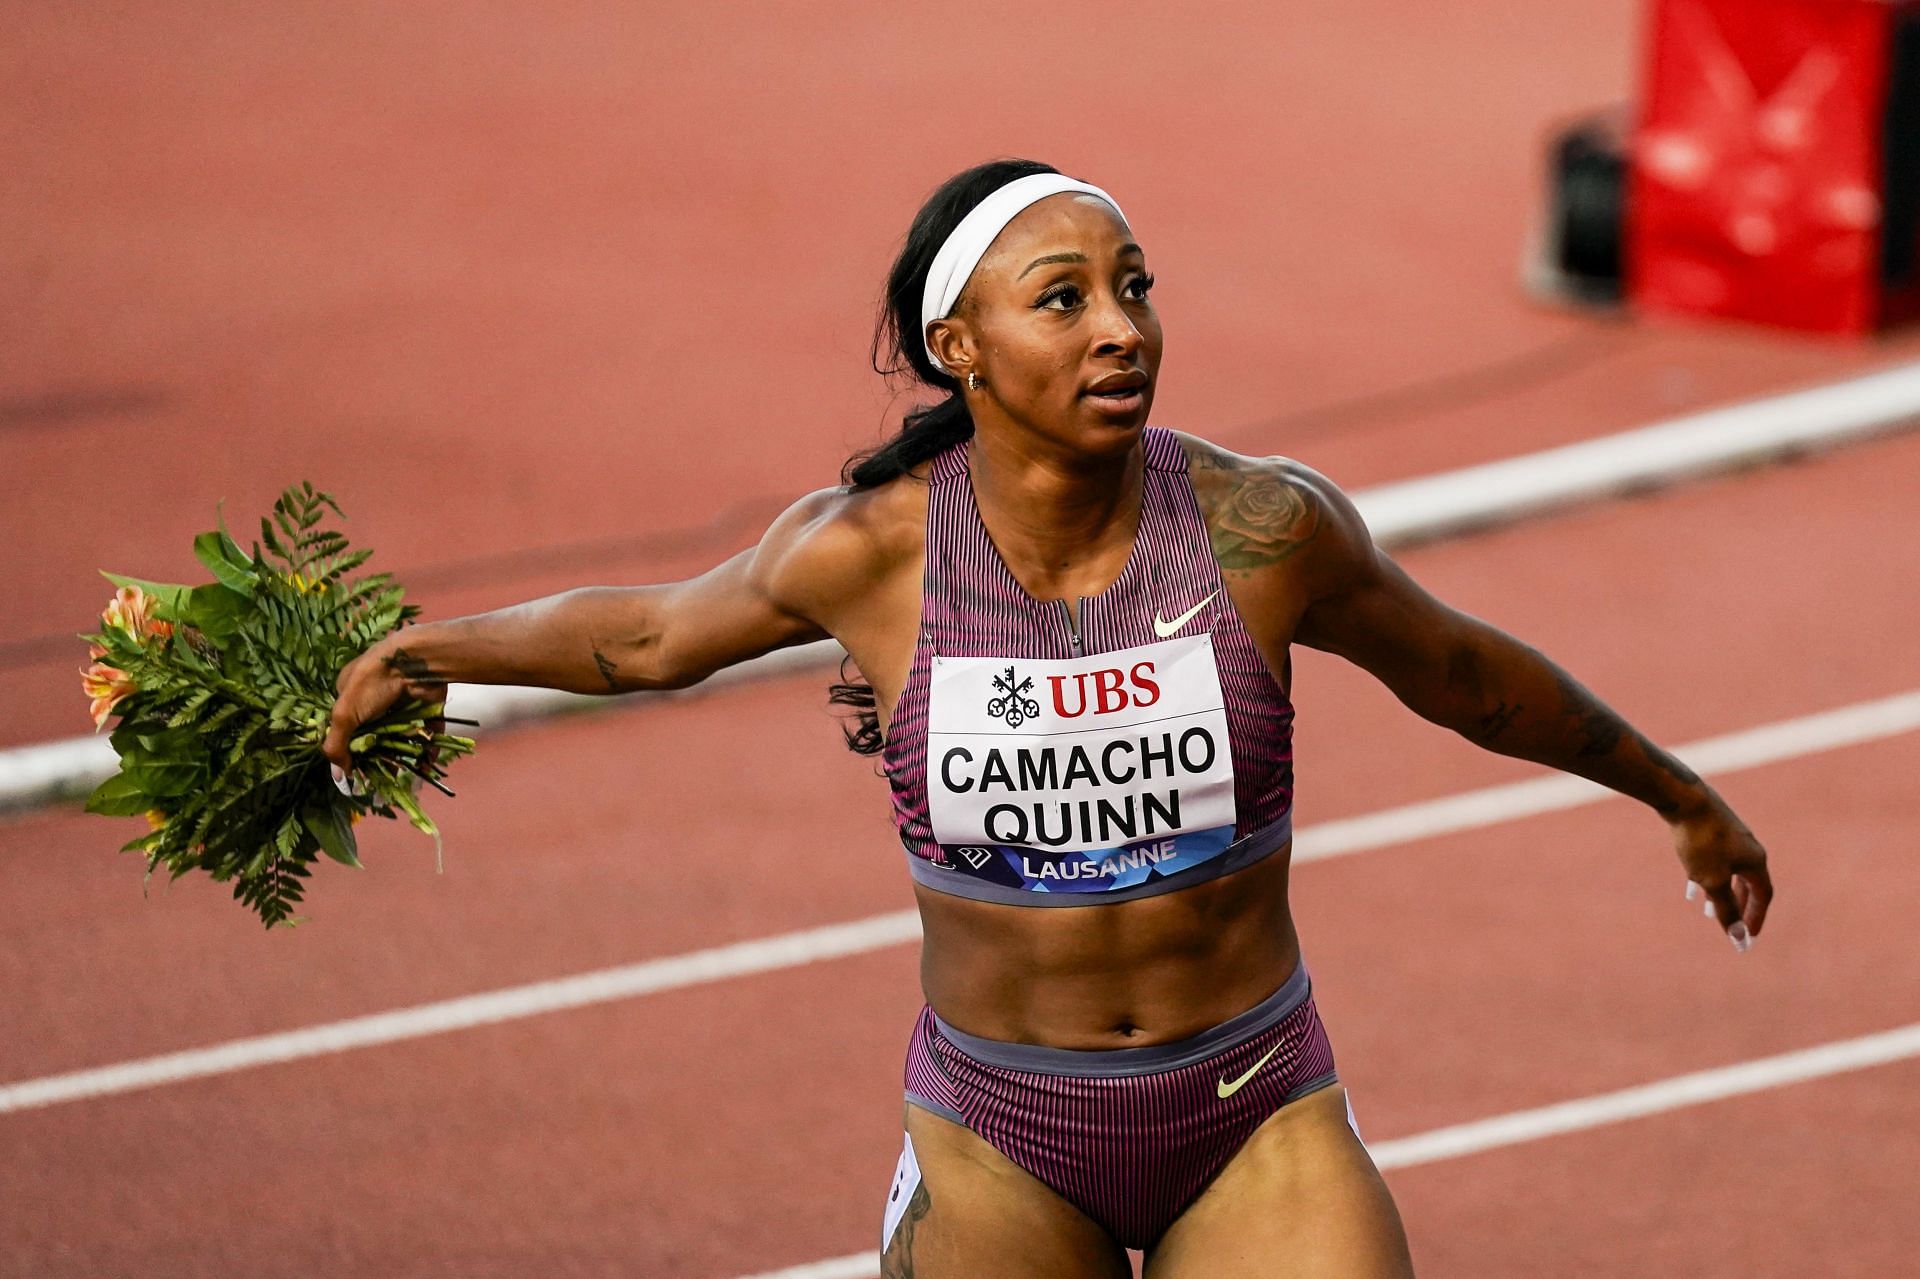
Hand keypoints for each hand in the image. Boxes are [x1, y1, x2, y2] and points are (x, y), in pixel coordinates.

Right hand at [322, 635, 448, 787]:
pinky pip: (425, 732)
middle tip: (382, 779)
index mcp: (349, 691)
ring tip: (403, 777)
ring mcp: (401, 700)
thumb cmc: (374, 682)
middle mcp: (374, 695)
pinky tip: (425, 767)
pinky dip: (426, 749)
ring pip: (401, 734)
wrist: (418, 661)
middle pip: (374, 733)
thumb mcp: (346, 713)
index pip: (345, 726)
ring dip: (402, 756)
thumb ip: (337, 744)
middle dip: (378, 757)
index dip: (349, 749)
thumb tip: (338, 777)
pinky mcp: (425, 706)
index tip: (356, 773)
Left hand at [1670, 795, 1772, 951]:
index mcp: (1755, 861)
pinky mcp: (1712, 827)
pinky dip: (1705, 875)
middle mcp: (1749, 847)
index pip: (1763, 895)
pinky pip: (1713, 859)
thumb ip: (1726, 909)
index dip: (1756, 917)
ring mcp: (1731, 835)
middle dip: (1740, 907)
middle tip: (1732, 926)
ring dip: (1721, 892)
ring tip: (1706, 910)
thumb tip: (1739, 938)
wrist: (1684, 798)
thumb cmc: (1701, 841)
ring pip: (1729, 871)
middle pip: (1748, 884)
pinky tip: (1690, 885)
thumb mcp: (1713, 881)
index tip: (1749, 937)